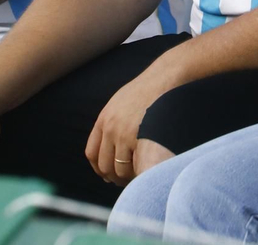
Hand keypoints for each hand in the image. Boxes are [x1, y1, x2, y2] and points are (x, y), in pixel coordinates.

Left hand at [84, 61, 176, 185]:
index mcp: (104, 119)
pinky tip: (144, 171)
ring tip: (137, 176)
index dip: (99, 168)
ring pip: (120, 169)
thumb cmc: (147, 92)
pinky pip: (135, 165)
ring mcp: (125, 133)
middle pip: (104, 166)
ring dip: (127, 177)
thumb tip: (110, 148)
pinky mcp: (140, 137)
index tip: (108, 174)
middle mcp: (111, 128)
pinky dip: (137, 172)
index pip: (92, 154)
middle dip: (114, 177)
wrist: (165, 78)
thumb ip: (112, 122)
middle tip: (125, 180)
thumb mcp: (121, 103)